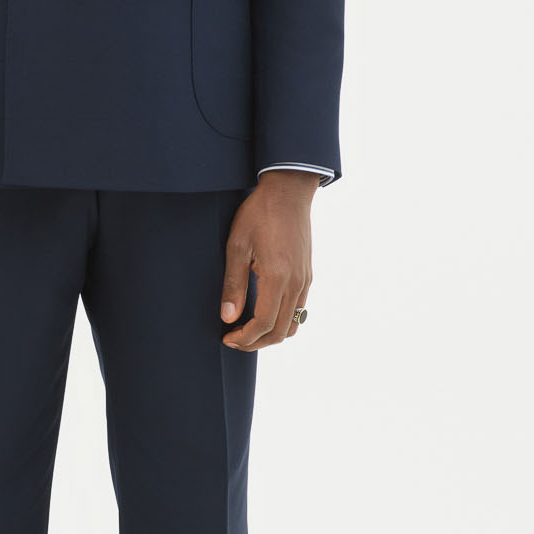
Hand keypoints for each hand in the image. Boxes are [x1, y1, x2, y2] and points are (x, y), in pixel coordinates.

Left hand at [219, 168, 317, 349]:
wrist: (288, 191)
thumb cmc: (259, 214)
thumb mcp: (237, 246)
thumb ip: (234, 284)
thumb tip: (228, 317)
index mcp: (278, 277)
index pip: (264, 323)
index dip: (244, 338)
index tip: (226, 338)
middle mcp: (297, 283)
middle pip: (280, 331)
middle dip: (256, 342)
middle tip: (234, 339)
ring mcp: (305, 279)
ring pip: (293, 324)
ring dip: (270, 334)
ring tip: (247, 330)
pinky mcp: (307, 274)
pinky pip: (299, 309)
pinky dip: (281, 320)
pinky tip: (263, 313)